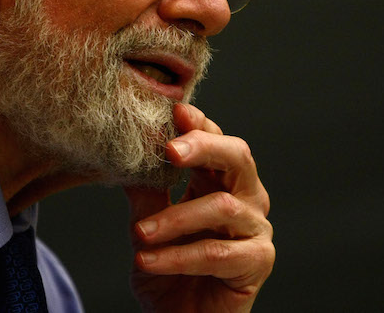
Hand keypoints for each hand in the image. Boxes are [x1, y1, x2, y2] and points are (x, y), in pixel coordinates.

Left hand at [124, 103, 274, 311]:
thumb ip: (146, 194)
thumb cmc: (168, 274)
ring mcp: (256, 229)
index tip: (174, 111)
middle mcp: (246, 199)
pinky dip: (178, 256)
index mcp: (221, 182)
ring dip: (175, 219)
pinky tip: (148, 261)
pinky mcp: (257, 262)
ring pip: (222, 207)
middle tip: (170, 149)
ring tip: (140, 234)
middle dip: (204, 147)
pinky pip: (217, 252)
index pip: (216, 140)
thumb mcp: (147, 228)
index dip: (199, 124)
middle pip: (238, 157)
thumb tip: (125, 154)